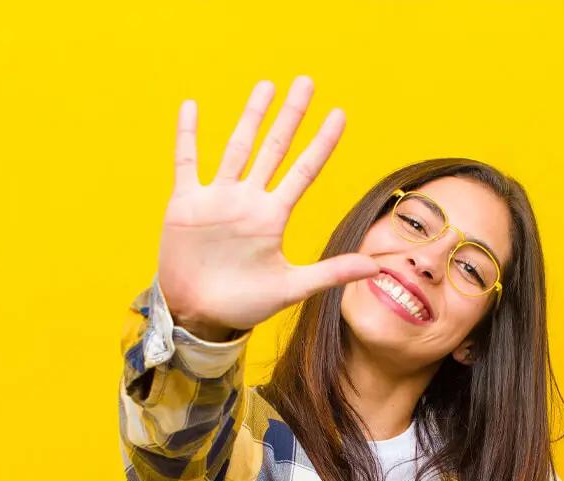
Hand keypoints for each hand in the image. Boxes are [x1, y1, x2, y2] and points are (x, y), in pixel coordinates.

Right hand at [155, 76, 380, 338]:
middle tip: (306, 82)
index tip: (339, 114)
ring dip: (251, 117)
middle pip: (274, 148)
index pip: (304, 171)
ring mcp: (217, 199)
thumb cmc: (244, 304)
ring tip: (266, 86)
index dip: (321, 143)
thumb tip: (377, 267)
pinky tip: (191, 106)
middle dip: (290, 116)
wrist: (198, 315)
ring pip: (237, 147)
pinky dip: (187, 135)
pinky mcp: (186, 204)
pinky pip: (187, 162)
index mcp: (273, 217)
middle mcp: (249, 200)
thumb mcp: (291, 288)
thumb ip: (331, 273)